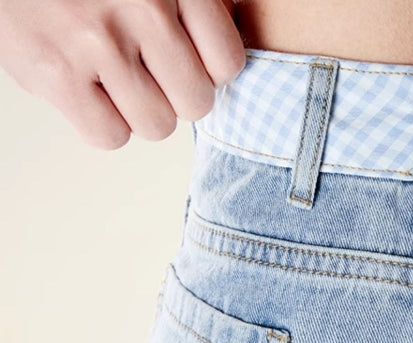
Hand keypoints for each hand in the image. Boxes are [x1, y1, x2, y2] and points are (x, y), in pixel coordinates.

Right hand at [0, 0, 246, 148]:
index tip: (183, 60)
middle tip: (146, 73)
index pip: (227, 63)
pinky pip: (111, 136)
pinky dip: (101, 123)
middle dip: (174, 96)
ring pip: (157, 125)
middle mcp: (143, 4)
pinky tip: (86, 90)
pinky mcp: (57, 73)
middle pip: (196, 102)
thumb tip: (230, 45)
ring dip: (138, 112)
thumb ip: (192, 6)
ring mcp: (98, 40)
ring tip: (112, 78)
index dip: (207, 72)